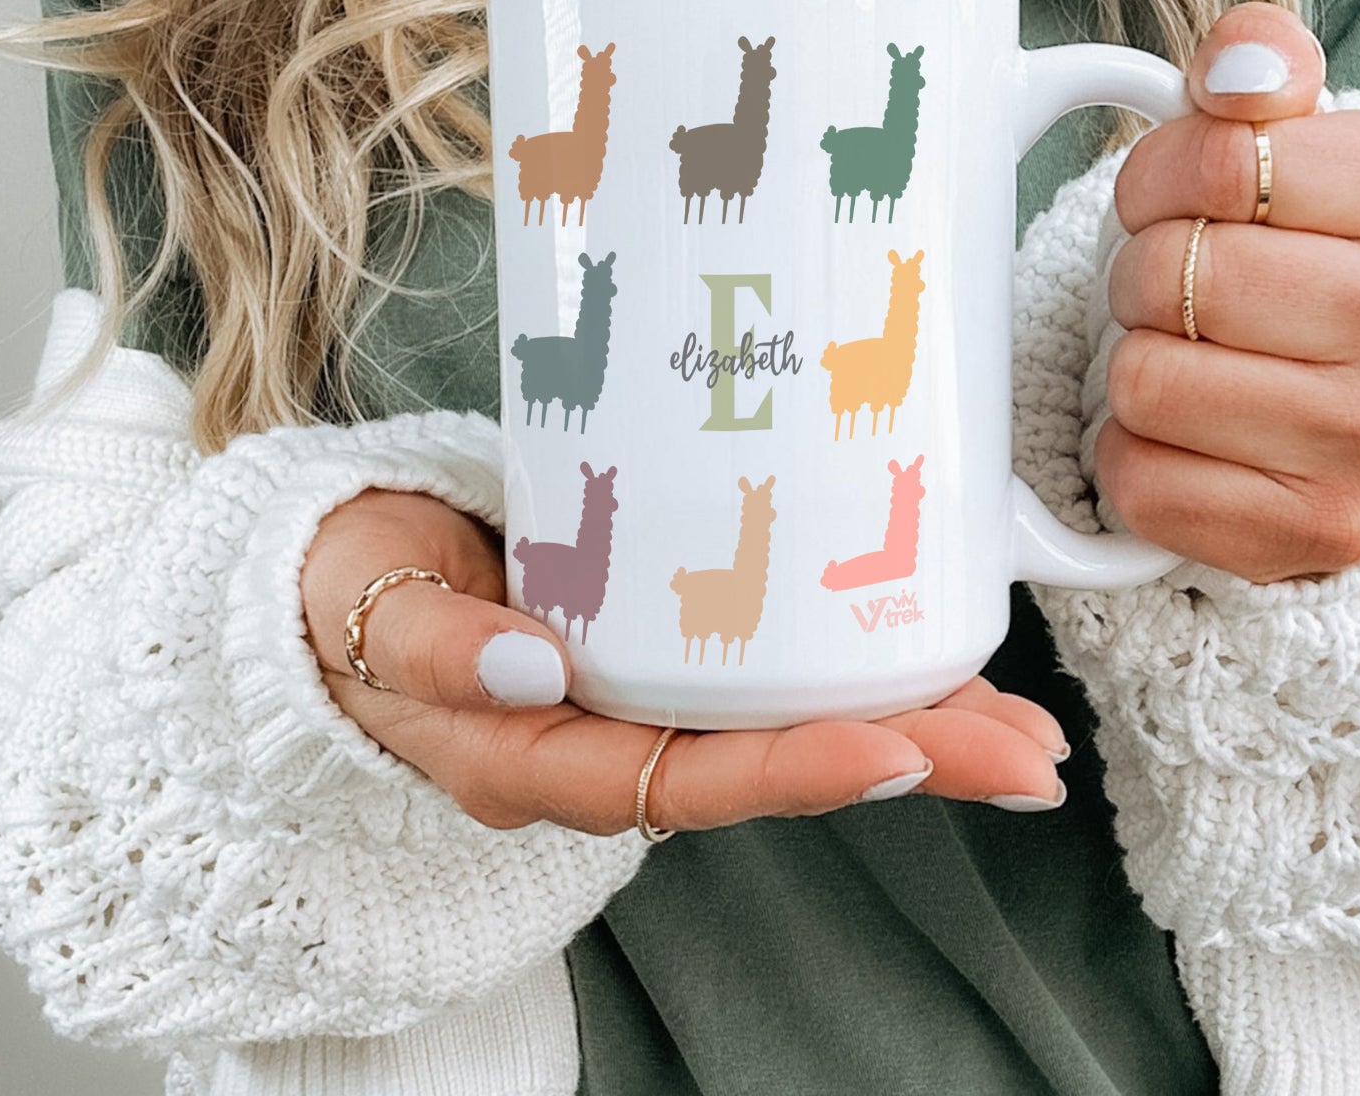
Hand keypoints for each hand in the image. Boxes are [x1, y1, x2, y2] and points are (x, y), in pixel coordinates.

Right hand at [301, 489, 1070, 832]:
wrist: (335, 578)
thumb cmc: (349, 598)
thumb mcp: (370, 618)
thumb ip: (437, 646)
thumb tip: (534, 666)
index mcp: (541, 757)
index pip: (685, 781)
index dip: (795, 770)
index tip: (900, 749)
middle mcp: (610, 744)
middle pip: (771, 765)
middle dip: (905, 759)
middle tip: (1024, 753)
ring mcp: (641, 698)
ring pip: (788, 723)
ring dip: (908, 721)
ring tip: (1020, 723)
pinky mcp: (659, 642)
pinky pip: (767, 669)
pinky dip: (854, 661)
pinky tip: (930, 644)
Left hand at [1098, 4, 1359, 582]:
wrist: (1343, 389)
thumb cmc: (1298, 251)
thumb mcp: (1287, 134)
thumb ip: (1257, 61)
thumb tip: (1239, 68)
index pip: (1215, 160)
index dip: (1159, 178)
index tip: (1183, 201)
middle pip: (1174, 274)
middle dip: (1144, 272)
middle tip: (1180, 287)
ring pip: (1147, 381)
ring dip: (1137, 362)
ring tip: (1191, 356)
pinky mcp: (1325, 534)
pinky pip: (1142, 481)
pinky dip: (1135, 456)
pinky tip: (1190, 436)